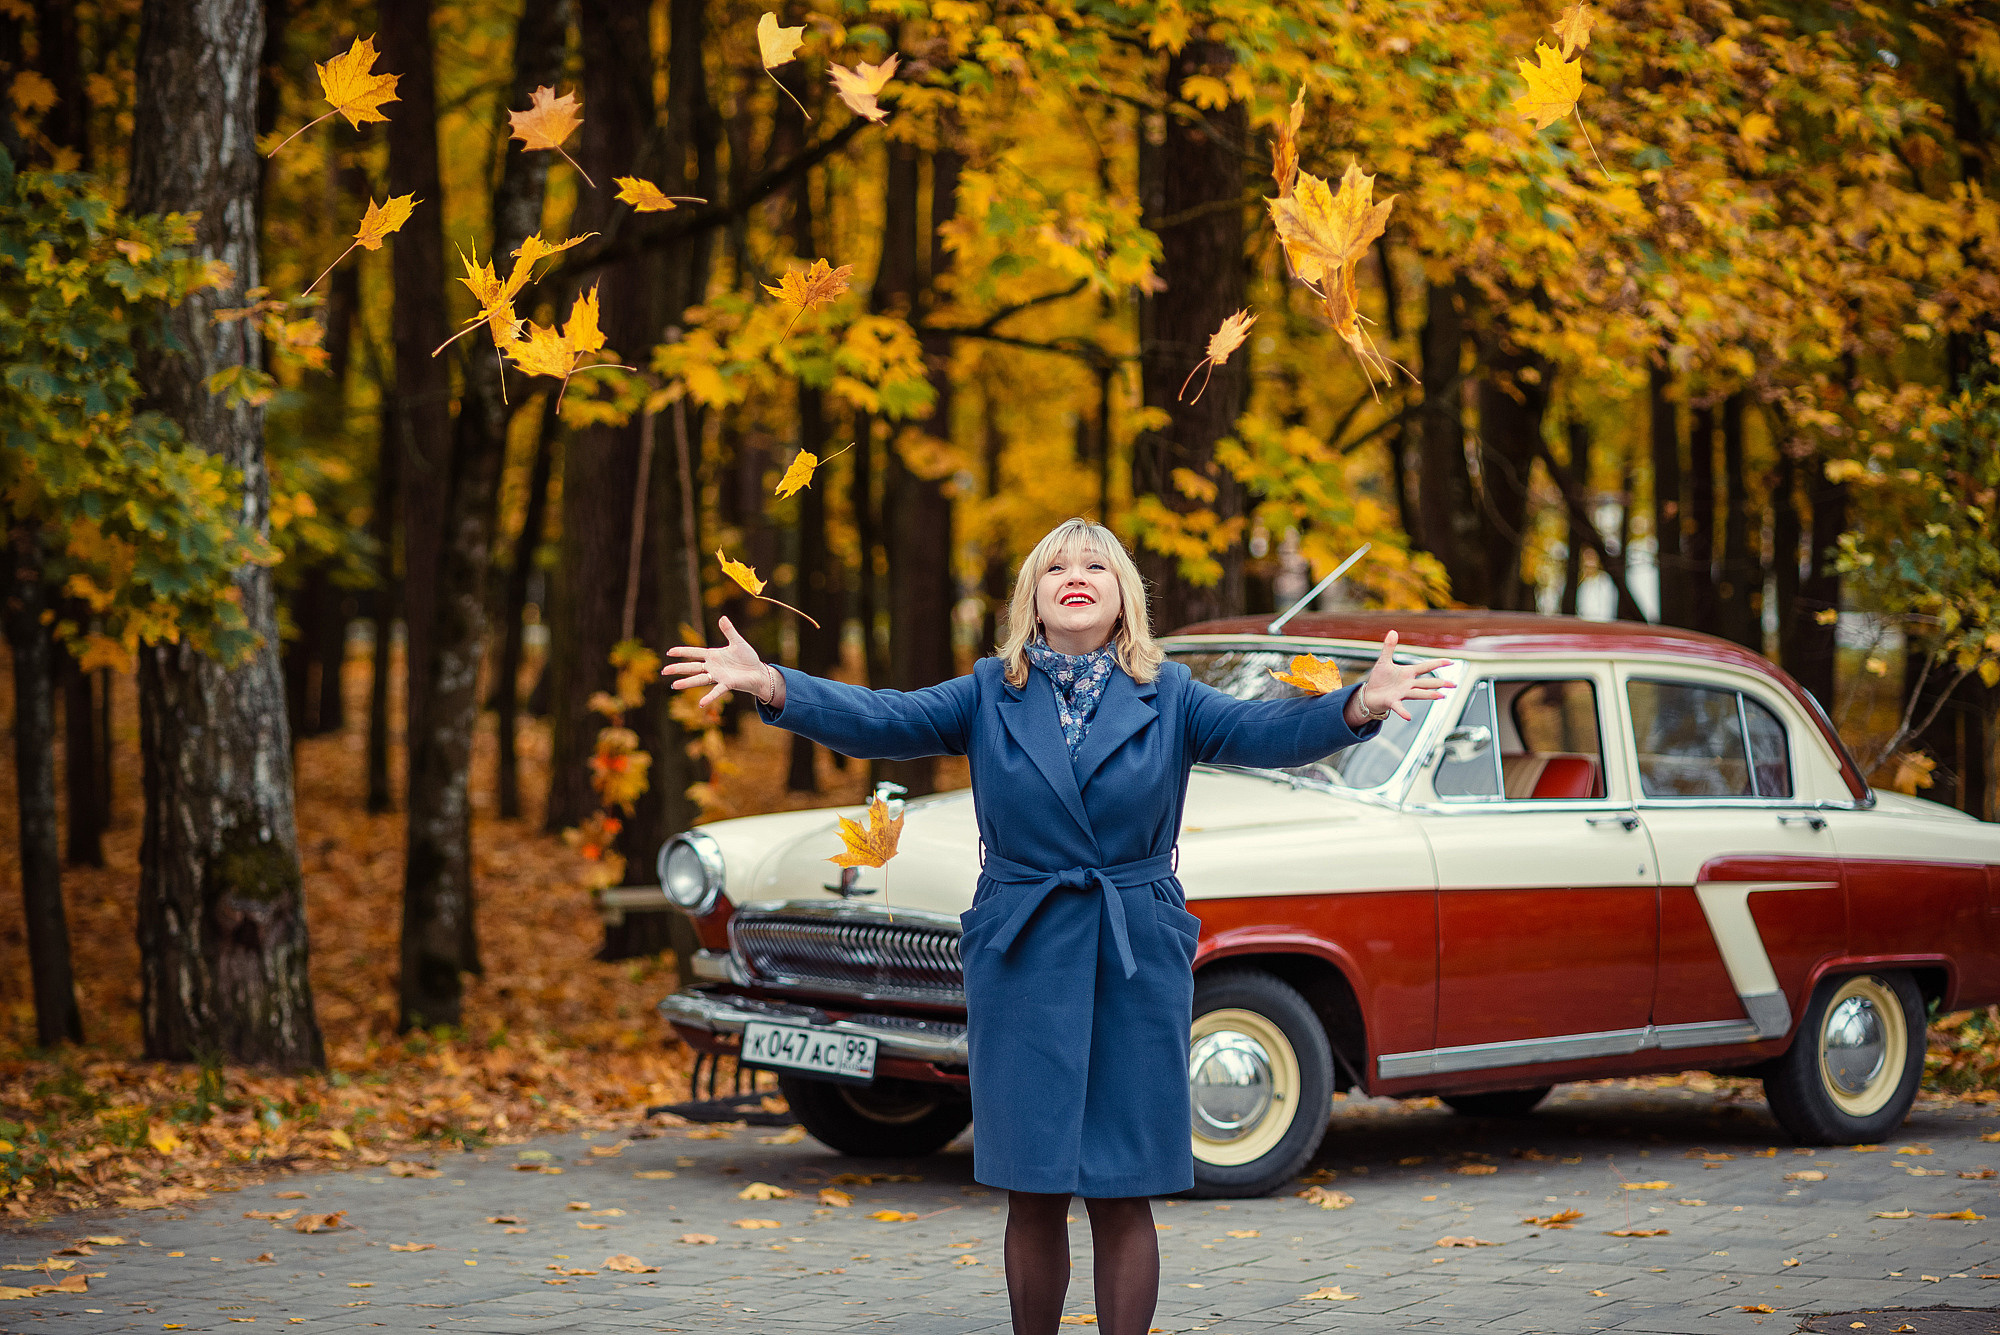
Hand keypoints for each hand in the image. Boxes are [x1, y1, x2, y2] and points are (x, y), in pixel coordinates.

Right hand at [660, 615, 779, 709]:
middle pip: (692, 667)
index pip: (694, 652)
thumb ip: (729, 631)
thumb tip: (722, 617)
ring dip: (687, 682)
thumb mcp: (738, 642)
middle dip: (678, 668)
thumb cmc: (747, 658)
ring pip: (699, 679)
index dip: (682, 652)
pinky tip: (701, 704)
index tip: (669, 652)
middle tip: (664, 671)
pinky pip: (716, 691)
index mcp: (713, 655)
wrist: (758, 671)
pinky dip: (709, 697)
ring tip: (674, 685)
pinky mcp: (727, 684)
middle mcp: (712, 667)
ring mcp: (718, 676)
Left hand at [1348, 629, 1454, 724]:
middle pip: (1427, 683)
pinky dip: (1403, 711)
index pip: (1425, 667)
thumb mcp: (1384, 661)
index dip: (1437, 663)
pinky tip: (1408, 717)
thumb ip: (1389, 647)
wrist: (1370, 694)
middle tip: (1454, 684)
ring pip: (1418, 693)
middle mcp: (1408, 684)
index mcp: (1408, 673)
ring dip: (1429, 695)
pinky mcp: (1392, 701)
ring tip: (1441, 696)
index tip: (1451, 661)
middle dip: (1440, 683)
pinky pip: (1399, 707)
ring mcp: (1402, 693)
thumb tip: (1393, 631)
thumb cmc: (1379, 679)